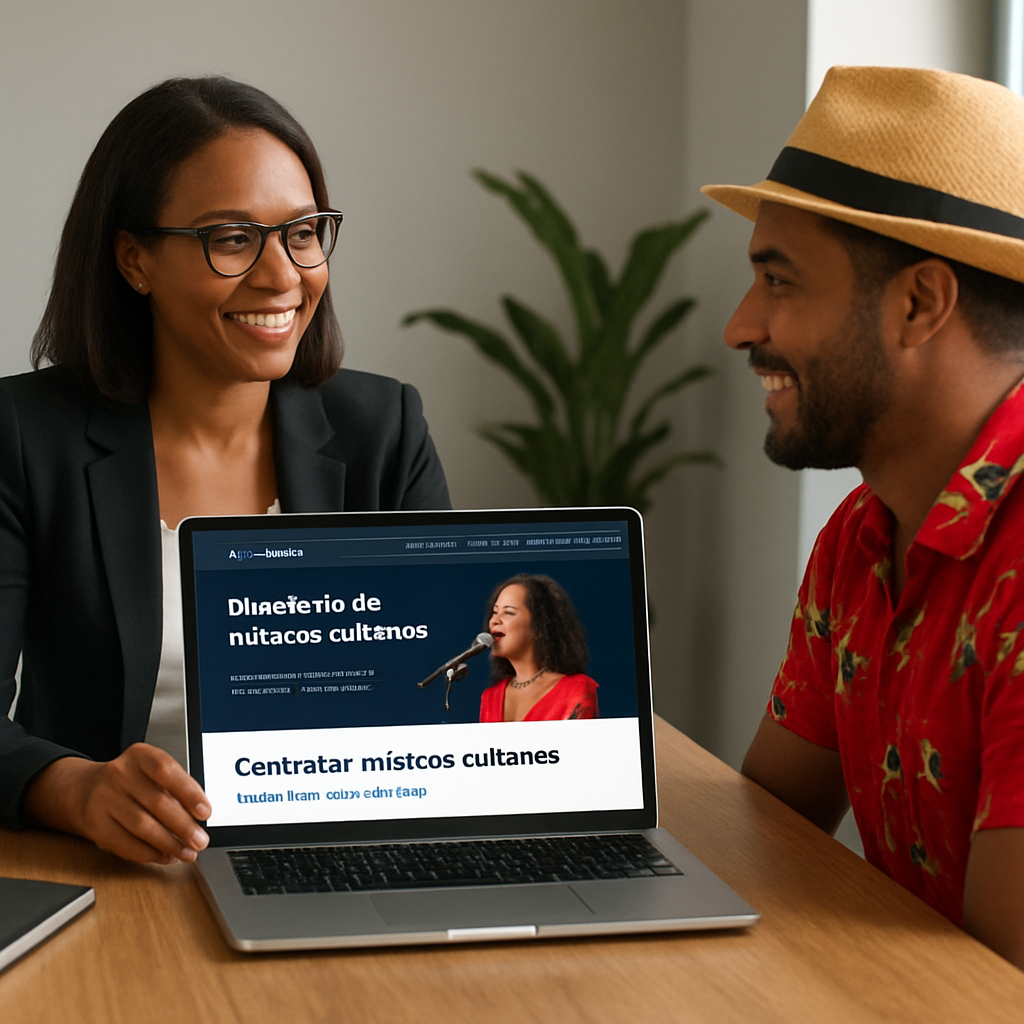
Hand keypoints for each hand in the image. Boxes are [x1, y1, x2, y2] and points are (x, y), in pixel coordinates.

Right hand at [23, 743, 211, 864]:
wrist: (83, 789)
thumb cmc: (129, 781)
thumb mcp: (149, 770)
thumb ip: (174, 786)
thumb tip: (199, 814)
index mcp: (139, 756)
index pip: (166, 771)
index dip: (189, 792)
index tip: (205, 812)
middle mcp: (120, 775)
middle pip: (158, 803)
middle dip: (184, 826)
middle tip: (200, 840)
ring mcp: (105, 800)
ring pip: (143, 827)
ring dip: (169, 844)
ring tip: (187, 852)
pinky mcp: (96, 825)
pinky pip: (126, 844)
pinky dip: (149, 854)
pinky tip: (164, 856)